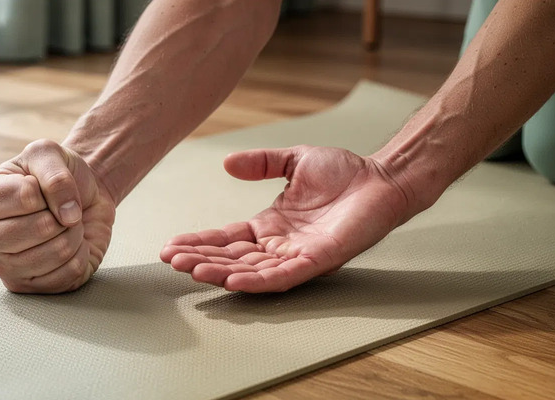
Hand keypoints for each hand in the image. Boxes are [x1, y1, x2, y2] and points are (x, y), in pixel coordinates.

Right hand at [0, 139, 114, 292]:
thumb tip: (68, 215)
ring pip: (59, 252)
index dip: (49, 189)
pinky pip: (69, 274)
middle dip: (64, 213)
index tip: (42, 186)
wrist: (75, 198)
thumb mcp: (49, 153)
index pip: (28, 197)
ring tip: (63, 225)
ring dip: (74, 233)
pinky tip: (68, 244)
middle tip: (58, 209)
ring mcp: (0, 268)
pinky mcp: (25, 288)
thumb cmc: (52, 175)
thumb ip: (55, 175)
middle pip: (42, 227)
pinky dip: (81, 254)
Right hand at [160, 145, 410, 292]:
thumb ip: (262, 163)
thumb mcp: (294, 161)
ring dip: (222, 273)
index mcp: (271, 226)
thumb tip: (227, 163)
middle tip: (172, 261)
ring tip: (193, 271)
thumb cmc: (346, 172)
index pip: (227, 239)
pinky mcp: (319, 260)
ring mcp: (298, 255)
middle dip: (201, 260)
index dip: (200, 243)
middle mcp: (280, 246)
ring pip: (252, 271)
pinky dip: (258, 281)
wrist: (383, 177)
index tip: (172, 245)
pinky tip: (233, 281)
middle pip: (232, 258)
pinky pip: (284, 276)